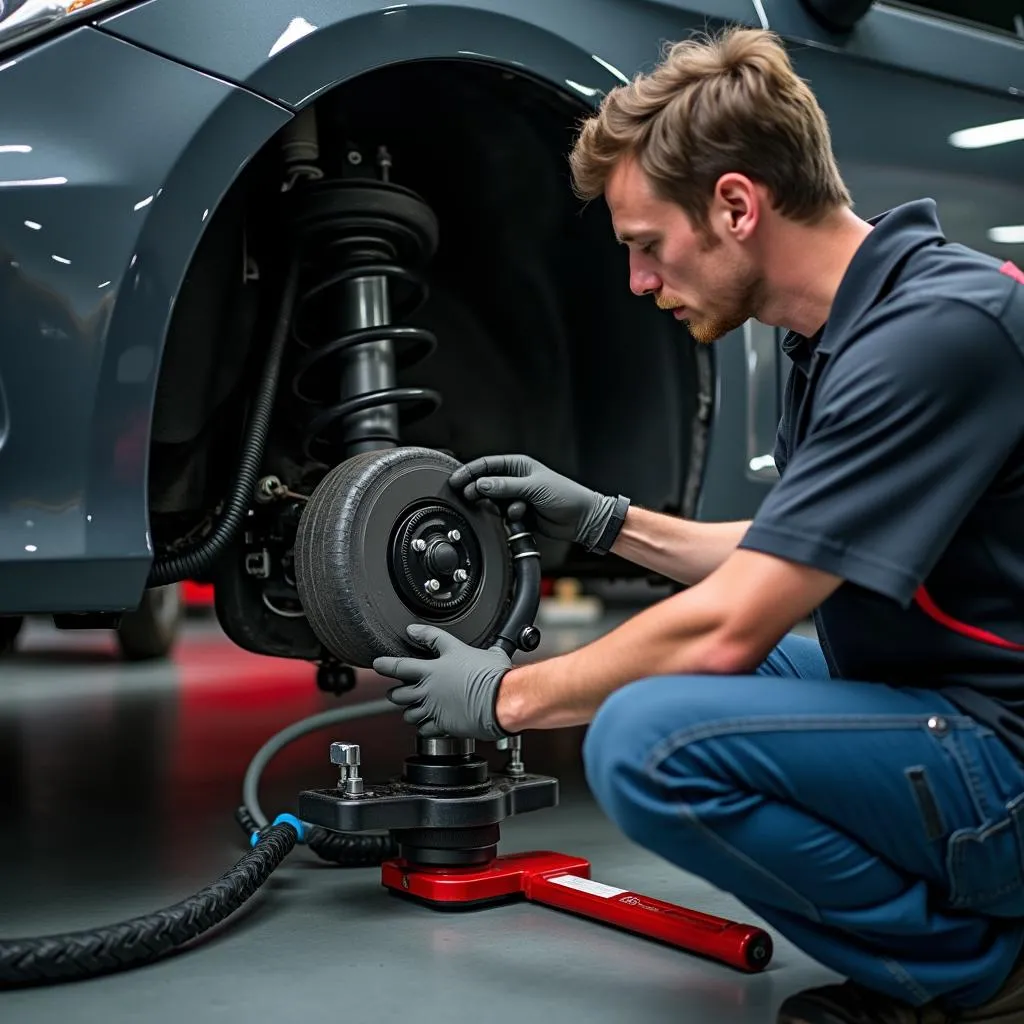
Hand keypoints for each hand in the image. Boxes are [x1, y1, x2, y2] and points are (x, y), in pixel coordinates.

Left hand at [374, 624, 513, 739]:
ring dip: (408, 710)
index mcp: (434, 669)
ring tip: (411, 709)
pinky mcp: (442, 725)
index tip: (377, 664)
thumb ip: (451, 642)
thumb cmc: (491, 674)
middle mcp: (429, 689)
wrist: (500, 700)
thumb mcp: (471, 648)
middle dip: (394, 692)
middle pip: (399, 692)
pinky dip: (423, 727)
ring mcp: (433, 708)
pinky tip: (428, 724)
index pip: (401, 664)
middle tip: (394, 691)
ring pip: (408, 712)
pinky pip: (423, 729)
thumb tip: (439, 634)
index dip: (385, 664)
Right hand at [449, 454, 628, 552]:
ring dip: (499, 507)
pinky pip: (503, 515)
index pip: (487, 465)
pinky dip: (509, 517)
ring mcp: (516, 497)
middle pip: (486, 484)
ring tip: (512, 509)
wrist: (582, 518)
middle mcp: (515, 480)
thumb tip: (480, 484)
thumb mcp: (533, 487)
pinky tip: (522, 517)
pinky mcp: (519, 514)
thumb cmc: (565, 495)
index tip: (455, 481)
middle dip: (478, 491)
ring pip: (493, 502)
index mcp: (518, 466)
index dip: (469, 472)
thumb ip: (505, 486)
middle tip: (469, 497)